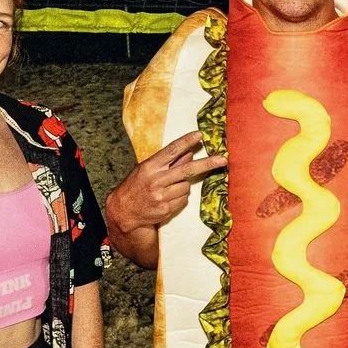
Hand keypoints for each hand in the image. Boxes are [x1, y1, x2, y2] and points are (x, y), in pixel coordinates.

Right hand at [106, 131, 226, 233]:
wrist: (124, 212)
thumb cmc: (137, 186)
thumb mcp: (147, 170)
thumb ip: (168, 162)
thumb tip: (190, 152)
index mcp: (150, 167)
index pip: (171, 151)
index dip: (186, 142)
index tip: (199, 135)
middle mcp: (156, 180)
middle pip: (187, 170)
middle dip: (207, 164)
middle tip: (223, 159)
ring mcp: (161, 196)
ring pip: (187, 186)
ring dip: (183, 186)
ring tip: (168, 189)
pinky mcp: (166, 209)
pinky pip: (183, 200)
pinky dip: (179, 198)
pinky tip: (167, 198)